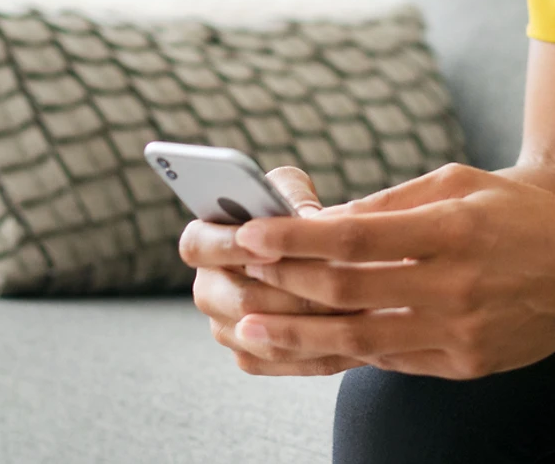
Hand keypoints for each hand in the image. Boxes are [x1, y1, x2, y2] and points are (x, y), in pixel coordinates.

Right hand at [179, 166, 364, 376]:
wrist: (309, 254)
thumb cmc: (293, 211)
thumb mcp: (290, 190)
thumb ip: (290, 196)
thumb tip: (303, 220)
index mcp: (203, 241)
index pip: (197, 246)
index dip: (230, 247)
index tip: (271, 245)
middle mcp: (208, 288)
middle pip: (237, 300)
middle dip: (289, 291)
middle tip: (336, 283)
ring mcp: (225, 328)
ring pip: (263, 336)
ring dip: (312, 322)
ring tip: (357, 304)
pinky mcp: (250, 355)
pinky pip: (281, 362)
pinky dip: (319, 349)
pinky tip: (356, 331)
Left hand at [229, 163, 554, 378]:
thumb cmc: (519, 215)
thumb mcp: (461, 182)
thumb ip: (394, 200)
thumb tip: (326, 219)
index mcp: (451, 227)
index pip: (358, 235)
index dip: (299, 237)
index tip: (252, 232)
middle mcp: (453, 284)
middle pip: (350, 292)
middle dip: (283, 285)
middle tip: (234, 279)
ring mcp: (459, 332)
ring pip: (360, 339)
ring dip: (297, 336)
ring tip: (247, 330)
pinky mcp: (463, 364)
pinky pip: (390, 360)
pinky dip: (344, 352)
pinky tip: (305, 346)